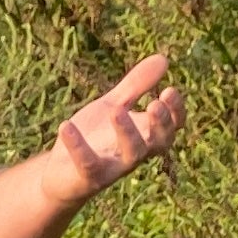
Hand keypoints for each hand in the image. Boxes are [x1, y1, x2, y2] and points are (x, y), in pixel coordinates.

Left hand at [42, 54, 182, 202]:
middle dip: (160, 123)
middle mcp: (135, 153)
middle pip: (159, 142)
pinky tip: (65, 125)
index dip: (175, 111)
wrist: (61, 173)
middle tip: (155, 104)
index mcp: (145, 136)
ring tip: (116, 110)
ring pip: (131, 155)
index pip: (172, 126)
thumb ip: (136, 86)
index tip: (170, 90)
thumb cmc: (95, 137)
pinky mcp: (88, 178)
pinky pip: (87, 164)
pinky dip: (78, 146)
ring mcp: (114, 168)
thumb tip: (164, 59)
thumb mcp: (114, 105)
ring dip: (127, 133)